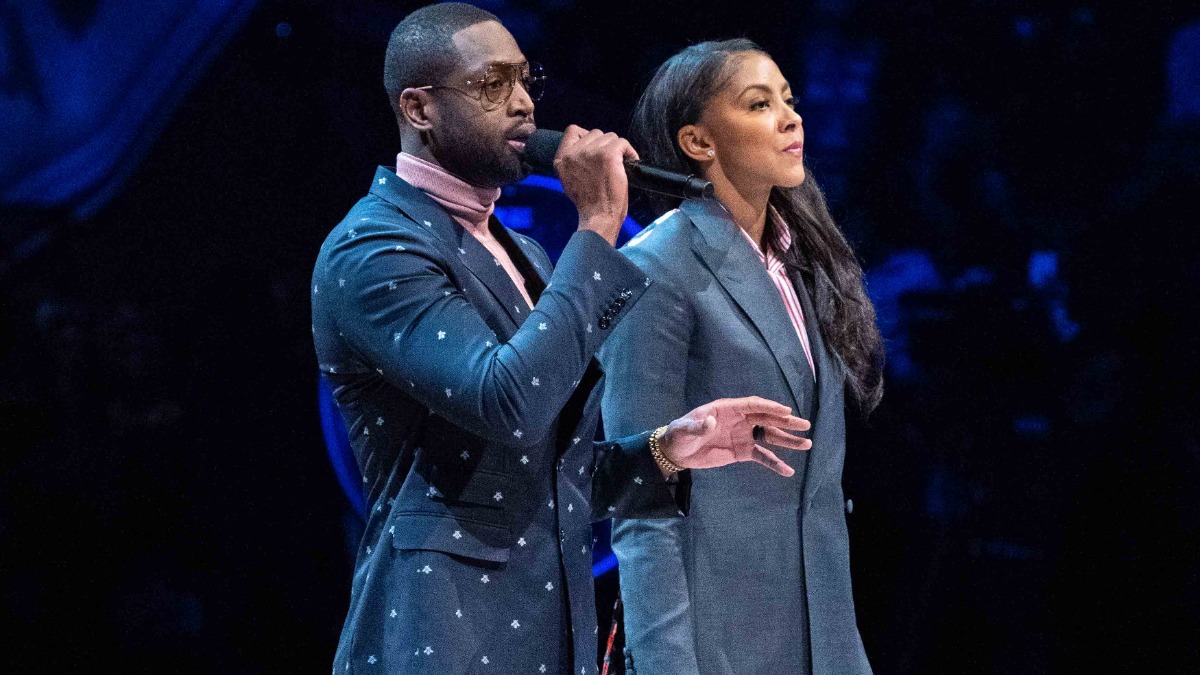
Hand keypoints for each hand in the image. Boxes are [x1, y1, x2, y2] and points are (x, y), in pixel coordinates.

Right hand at [554, 124, 638, 244]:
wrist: (598, 217)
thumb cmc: (588, 203)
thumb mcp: (569, 179)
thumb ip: (573, 161)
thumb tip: (586, 149)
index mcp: (561, 159)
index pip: (572, 130)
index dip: (587, 136)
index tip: (595, 149)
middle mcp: (573, 153)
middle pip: (595, 133)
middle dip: (604, 145)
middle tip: (609, 162)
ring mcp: (591, 152)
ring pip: (610, 137)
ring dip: (617, 149)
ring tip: (619, 164)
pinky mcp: (608, 155)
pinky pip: (622, 143)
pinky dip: (629, 152)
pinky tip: (630, 162)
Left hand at [661, 396, 811, 476]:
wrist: (678, 452)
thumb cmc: (680, 434)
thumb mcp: (685, 430)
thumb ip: (698, 426)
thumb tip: (709, 422)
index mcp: (728, 409)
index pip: (753, 405)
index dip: (769, 407)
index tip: (786, 411)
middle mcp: (740, 420)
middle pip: (767, 419)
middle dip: (786, 421)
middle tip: (805, 425)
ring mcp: (743, 436)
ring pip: (769, 436)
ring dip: (787, 440)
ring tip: (806, 444)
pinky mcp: (742, 452)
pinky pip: (762, 457)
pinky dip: (775, 463)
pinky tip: (788, 471)